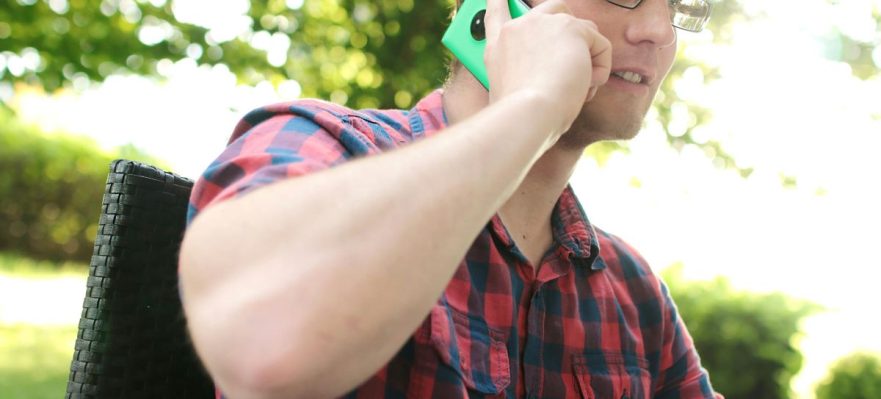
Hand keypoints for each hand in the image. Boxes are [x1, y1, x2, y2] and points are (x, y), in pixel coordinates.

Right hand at [484, 0, 611, 137]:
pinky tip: (587, 87)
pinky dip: (601, 69)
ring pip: (584, 31)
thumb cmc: (520, 116)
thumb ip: (523, 73)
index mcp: (498, 46)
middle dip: (572, 28)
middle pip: (555, 9)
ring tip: (578, 87)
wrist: (527, 114)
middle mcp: (519, 28)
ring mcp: (545, 24)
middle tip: (576, 59)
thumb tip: (553, 75)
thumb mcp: (508, 92)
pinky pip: (600, 45)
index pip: (498, 11)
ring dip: (589, 60)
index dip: (500, 1)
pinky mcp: (572, 28)